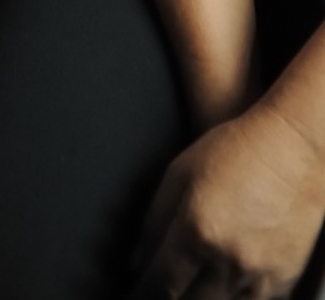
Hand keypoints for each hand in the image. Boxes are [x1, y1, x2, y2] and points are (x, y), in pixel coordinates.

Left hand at [130, 102, 324, 298]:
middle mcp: (231, 260)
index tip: (136, 291)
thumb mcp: (179, 174)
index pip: (160, 284)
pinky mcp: (284, 280)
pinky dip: (233, 297)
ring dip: (202, 298)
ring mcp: (261, 275)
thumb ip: (154, 221)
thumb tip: (138, 261)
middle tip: (166, 283)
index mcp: (199, 231)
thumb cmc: (235, 151)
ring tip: (192, 281)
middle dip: (171, 297)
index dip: (142, 291)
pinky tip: (224, 280)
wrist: (294, 147)